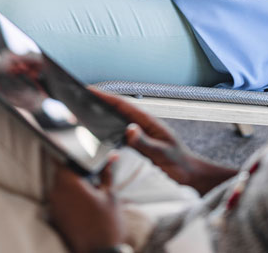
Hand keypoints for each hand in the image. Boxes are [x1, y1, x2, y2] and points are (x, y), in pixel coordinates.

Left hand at [47, 159, 125, 252]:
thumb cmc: (107, 225)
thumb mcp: (111, 195)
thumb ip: (107, 173)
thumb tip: (111, 156)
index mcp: (68, 184)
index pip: (65, 159)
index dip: (75, 153)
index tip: (83, 151)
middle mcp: (56, 193)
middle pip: (63, 172)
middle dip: (77, 171)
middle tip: (93, 174)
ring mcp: (54, 206)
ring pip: (62, 186)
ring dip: (74, 184)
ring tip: (91, 191)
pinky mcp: (55, 217)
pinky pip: (61, 199)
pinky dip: (71, 197)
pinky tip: (86, 203)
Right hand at [90, 89, 237, 193]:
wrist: (190, 177)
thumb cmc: (180, 165)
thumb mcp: (163, 154)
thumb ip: (146, 143)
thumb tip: (129, 130)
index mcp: (148, 123)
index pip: (123, 105)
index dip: (104, 96)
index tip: (88, 90)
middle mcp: (141, 126)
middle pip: (116, 110)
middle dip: (97, 103)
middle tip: (77, 99)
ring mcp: (138, 136)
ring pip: (115, 122)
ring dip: (100, 117)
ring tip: (81, 113)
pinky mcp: (136, 147)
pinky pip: (117, 136)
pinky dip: (105, 132)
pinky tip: (95, 135)